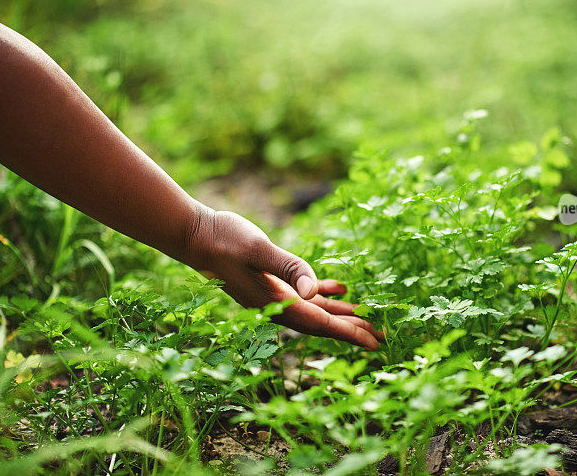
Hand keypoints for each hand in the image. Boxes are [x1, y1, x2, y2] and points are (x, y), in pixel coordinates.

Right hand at [188, 209, 383, 349]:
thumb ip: (289, 268)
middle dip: (352, 330)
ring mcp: (273, 296)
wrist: (195, 234)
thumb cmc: (224, 239)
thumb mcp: (259, 249)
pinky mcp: (271, 284)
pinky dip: (325, 293)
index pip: (319, 322)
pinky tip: (341, 288)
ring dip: (342, 314)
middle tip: (382, 337)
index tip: (372, 343)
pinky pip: (304, 294)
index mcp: (274, 303)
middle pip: (322, 323)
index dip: (348, 332)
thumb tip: (315, 292)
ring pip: (316, 310)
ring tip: (369, 319)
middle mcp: (275, 306)